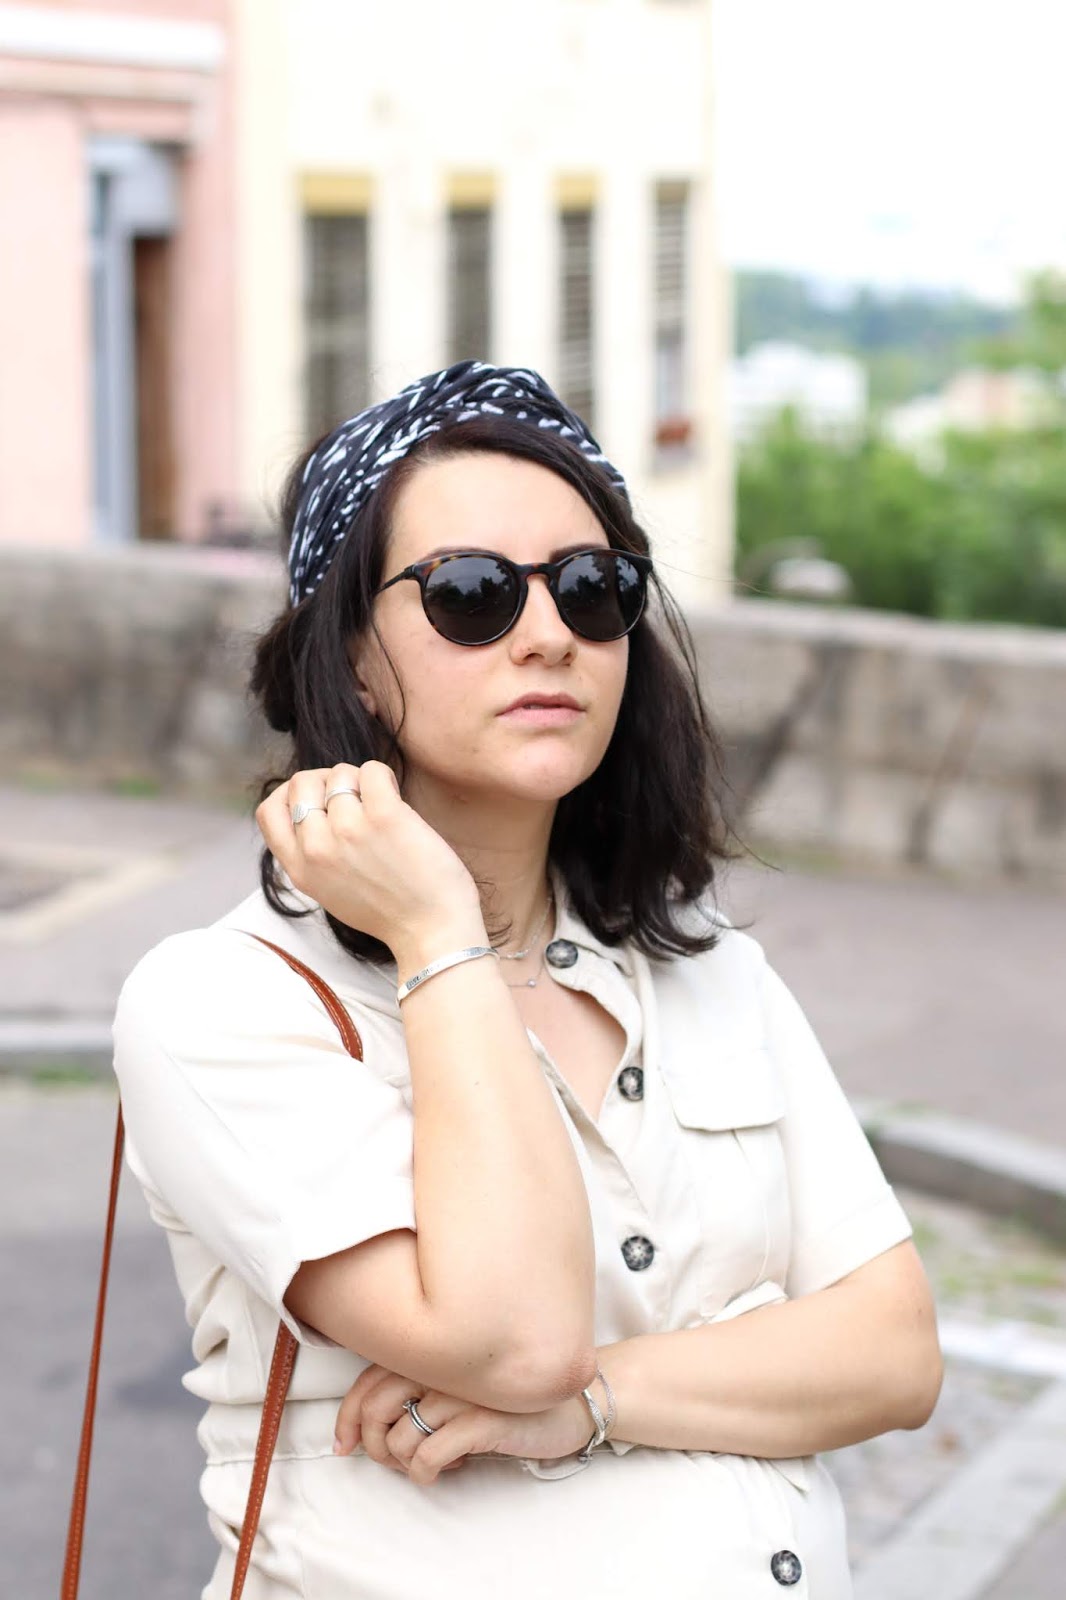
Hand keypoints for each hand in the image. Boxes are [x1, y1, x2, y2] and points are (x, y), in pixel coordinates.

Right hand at [256, 761, 483, 957]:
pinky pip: (372, 770)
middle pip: (301, 783)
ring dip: (362, 782)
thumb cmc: (390, 911)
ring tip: (382, 807)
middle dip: (327, 781)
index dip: (290, 795)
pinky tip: (396, 799)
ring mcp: (348, 830)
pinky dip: (385, 777)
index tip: (317, 800)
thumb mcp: (329, 891)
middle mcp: (317, 849)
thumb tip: (312, 809)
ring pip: (340, 774)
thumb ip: (313, 856)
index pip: (268, 812)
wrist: (432, 932)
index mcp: (300, 869)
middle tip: (355, 799)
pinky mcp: (383, 817)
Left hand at [333, 1364, 594, 1485]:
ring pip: (400, 1437)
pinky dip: (428, 1472)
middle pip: (375, 1408)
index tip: (344, 1447)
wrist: (575, 1400)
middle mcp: (443, 1362)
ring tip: (433, 1461)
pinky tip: (450, 1468)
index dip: (346, 1418)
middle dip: (375, 1445)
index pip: (368, 1380)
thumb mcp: (460, 1385)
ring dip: (407, 1463)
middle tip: (394, 1461)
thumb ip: (421, 1389)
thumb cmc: (511, 1396)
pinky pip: (429, 1455)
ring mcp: (463, 1389)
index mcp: (433, 1350)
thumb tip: (371, 1428)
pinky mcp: (483, 1418)